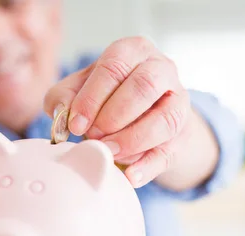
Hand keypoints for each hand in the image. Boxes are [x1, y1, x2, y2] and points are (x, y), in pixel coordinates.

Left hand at [44, 36, 218, 189]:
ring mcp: (178, 101)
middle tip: (94, 136)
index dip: (92, 98)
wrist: (142, 112)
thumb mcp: (80, 88)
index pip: (114, 66)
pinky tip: (130, 176)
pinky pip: (170, 151)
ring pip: (165, 119)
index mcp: (133, 50)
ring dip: (132, 140)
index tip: (76, 124)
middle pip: (144, 86)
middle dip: (115, 116)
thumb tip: (62, 114)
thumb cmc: (106, 94)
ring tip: (109, 154)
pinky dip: (149, 166)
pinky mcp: (182, 133)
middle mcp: (161, 69)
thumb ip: (64, 96)